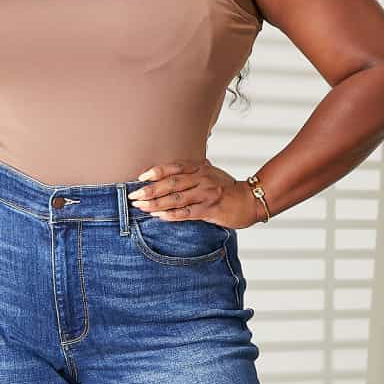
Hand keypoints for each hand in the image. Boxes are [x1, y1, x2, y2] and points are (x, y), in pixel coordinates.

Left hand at [127, 159, 264, 229]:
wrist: (249, 201)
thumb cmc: (226, 188)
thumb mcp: (210, 173)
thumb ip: (193, 170)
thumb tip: (172, 170)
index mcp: (200, 168)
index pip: (174, 167)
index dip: (157, 171)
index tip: (141, 177)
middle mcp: (202, 179)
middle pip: (171, 183)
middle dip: (150, 190)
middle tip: (134, 196)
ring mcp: (206, 194)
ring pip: (176, 199)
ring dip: (156, 204)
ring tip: (141, 207)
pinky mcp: (210, 210)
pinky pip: (187, 213)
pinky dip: (171, 215)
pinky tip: (159, 216)